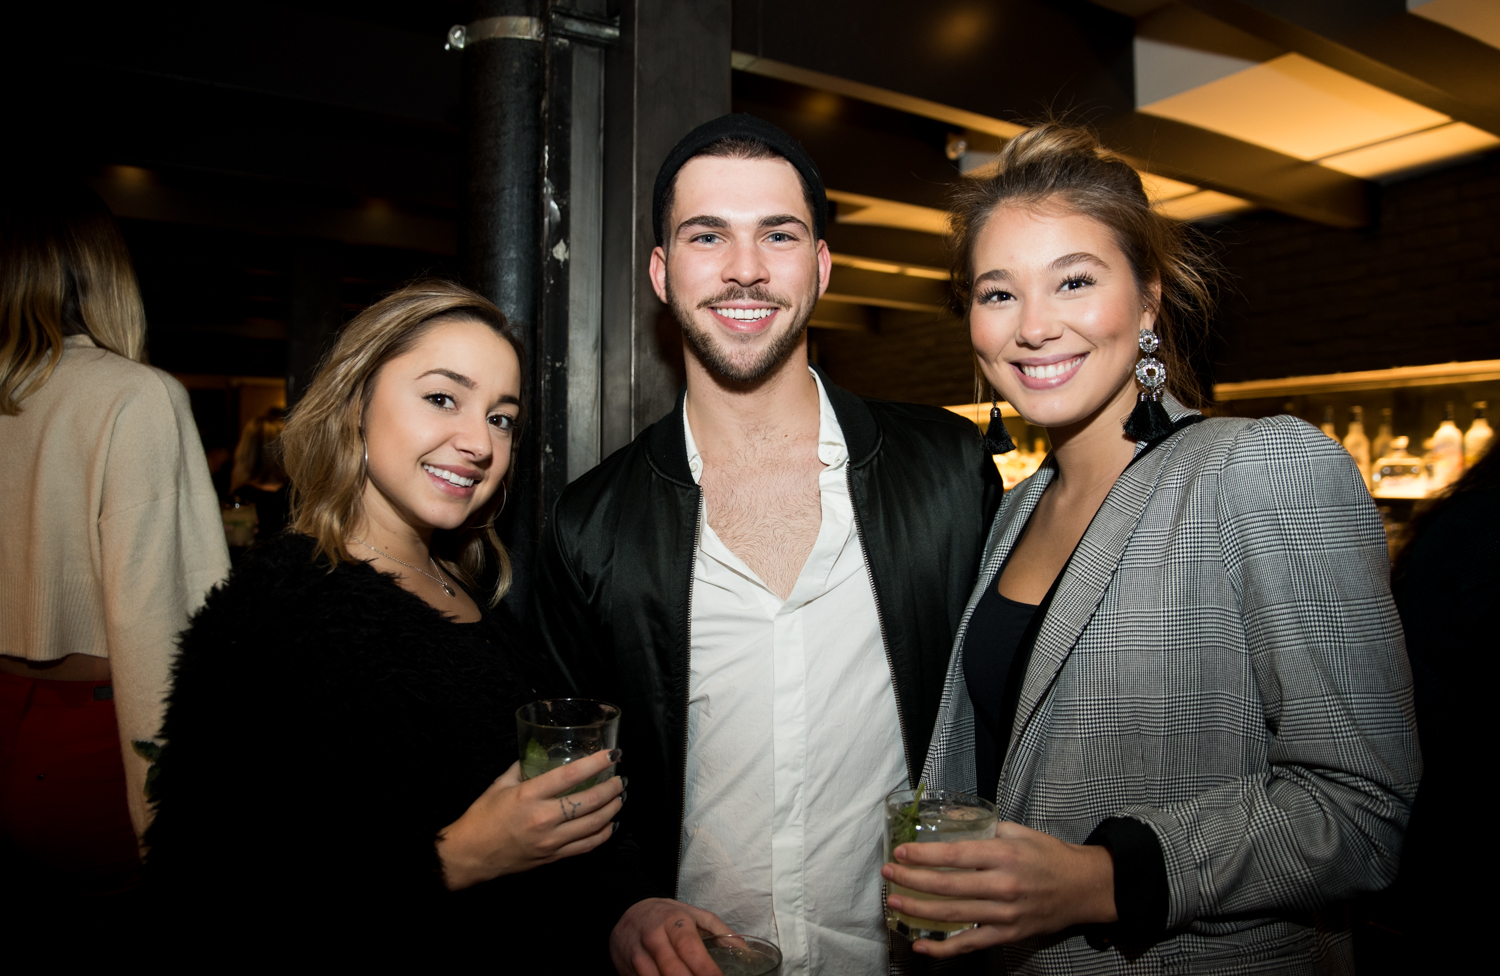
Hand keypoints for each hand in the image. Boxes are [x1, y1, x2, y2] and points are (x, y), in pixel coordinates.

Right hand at [436, 748, 623, 889]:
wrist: (471, 855)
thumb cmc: (482, 817)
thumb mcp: (499, 784)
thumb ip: (522, 767)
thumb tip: (541, 753)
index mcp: (529, 796)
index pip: (571, 775)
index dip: (596, 763)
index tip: (613, 755)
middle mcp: (544, 818)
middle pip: (590, 801)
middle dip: (612, 788)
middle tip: (621, 778)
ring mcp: (551, 841)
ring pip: (594, 825)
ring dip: (613, 808)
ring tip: (620, 796)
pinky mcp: (553, 857)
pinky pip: (587, 846)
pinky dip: (604, 833)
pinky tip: (611, 823)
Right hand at [610, 898, 731, 975]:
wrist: (628, 910)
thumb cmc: (668, 915)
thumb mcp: (695, 915)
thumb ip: (721, 932)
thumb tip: (746, 952)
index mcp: (674, 921)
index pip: (690, 948)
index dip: (705, 969)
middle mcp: (654, 937)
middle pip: (672, 968)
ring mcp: (637, 954)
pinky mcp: (627, 968)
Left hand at [882, 820, 1115, 957]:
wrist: (1083, 887)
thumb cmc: (1049, 856)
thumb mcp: (1018, 831)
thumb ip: (984, 827)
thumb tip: (948, 820)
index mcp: (1004, 855)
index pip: (955, 856)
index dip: (923, 856)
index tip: (900, 853)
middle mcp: (1003, 886)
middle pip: (948, 887)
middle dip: (912, 881)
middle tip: (889, 876)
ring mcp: (1005, 914)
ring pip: (954, 916)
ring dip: (920, 911)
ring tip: (895, 904)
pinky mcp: (1008, 934)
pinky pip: (971, 944)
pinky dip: (944, 948)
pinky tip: (921, 946)